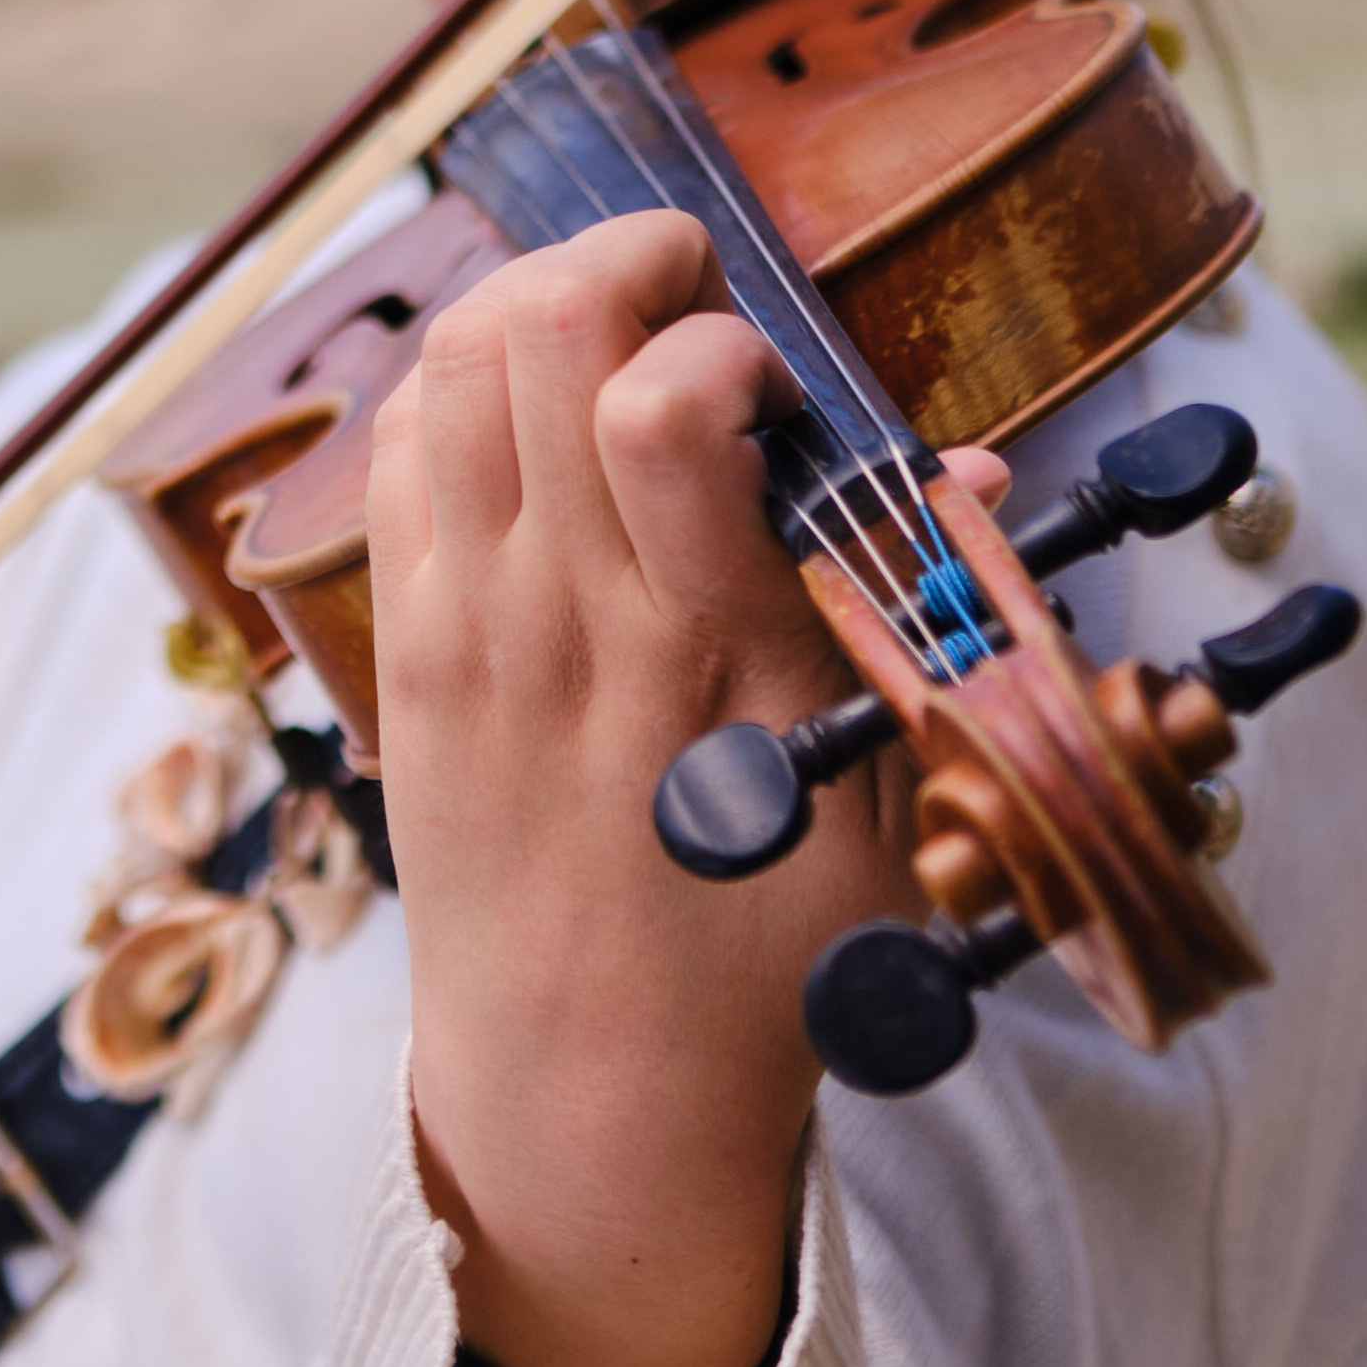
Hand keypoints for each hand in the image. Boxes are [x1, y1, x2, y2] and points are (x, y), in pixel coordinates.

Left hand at [368, 207, 1002, 1366]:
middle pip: (532, 336)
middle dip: (622, 261)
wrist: (587, 1105)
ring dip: (529, 300)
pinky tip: (526, 406)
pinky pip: (398, 455)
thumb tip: (968, 472)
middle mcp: (556, 616)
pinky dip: (456, 385)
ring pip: (446, 369)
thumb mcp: (877, 801)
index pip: (665, 401)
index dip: (726, 335)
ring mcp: (458, 625)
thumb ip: (907, 618)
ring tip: (608, 317)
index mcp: (695, 652)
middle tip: (692, 284)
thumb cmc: (757, 963)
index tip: (777, 377)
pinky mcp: (403, 650)